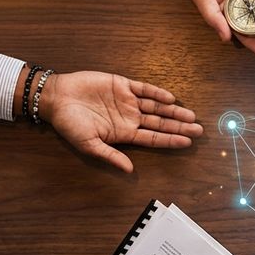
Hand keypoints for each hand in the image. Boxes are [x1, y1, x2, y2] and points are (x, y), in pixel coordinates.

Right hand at [34, 71, 201, 172]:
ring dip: (173, 110)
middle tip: (199, 130)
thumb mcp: (88, 144)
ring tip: (190, 115)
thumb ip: (110, 156)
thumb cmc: (69, 124)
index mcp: (124, 133)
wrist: (55, 98)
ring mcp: (127, 100)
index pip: (153, 138)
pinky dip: (156, 92)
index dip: (171, 140)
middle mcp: (130, 117)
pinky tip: (170, 98)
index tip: (188, 143)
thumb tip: (129, 170)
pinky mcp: (121, 84)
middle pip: (160, 122)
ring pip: (156, 106)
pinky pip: (143, 88)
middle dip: (180, 126)